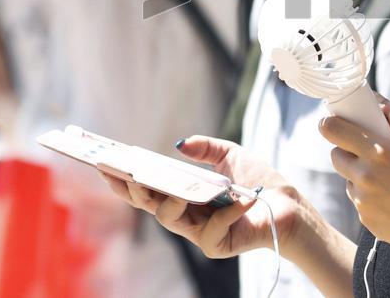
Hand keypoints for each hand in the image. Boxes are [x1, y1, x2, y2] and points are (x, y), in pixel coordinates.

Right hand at [99, 136, 304, 259]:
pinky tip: (239, 200)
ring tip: (171, 186)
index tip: (102, 162)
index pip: (146, 189)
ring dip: (168, 201)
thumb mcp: (230, 155)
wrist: (287, 206)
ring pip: (170, 218)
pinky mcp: (217, 245)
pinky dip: (225, 213)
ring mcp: (199, 232)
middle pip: (149, 205)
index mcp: (183, 195)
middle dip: (132, 189)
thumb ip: (206, 148)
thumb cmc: (258, 181)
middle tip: (119, 172)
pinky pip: (211, 231)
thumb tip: (178, 144)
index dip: (123, 179)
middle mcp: (186, 215)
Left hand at [319, 98, 389, 257]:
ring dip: (359, 175)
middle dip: (346, 150)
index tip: (332, 123)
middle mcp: (366, 177)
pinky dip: (370, 198)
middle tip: (368, 152)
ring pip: (348, 180)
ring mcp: (364, 202)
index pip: (333, 131)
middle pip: (336, 155)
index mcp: (379, 152)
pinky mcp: (367, 221)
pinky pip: (360, 202)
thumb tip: (379, 102)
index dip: (330, 124)